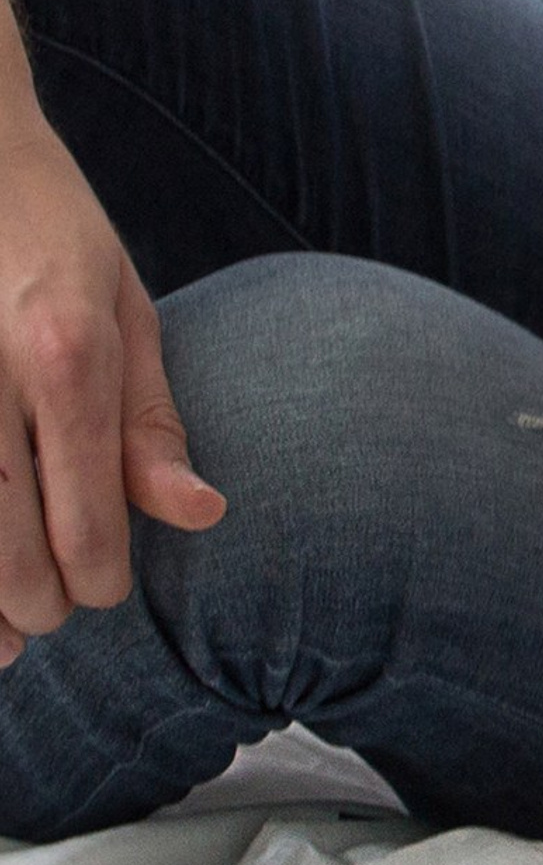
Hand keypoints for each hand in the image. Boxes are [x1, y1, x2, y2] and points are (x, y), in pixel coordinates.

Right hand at [0, 96, 223, 656]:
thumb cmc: (48, 225)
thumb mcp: (125, 304)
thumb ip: (151, 419)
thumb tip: (201, 514)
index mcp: (66, 355)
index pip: (85, 517)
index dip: (96, 578)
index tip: (102, 588)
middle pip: (4, 547)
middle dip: (34, 600)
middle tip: (49, 612)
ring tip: (1, 639)